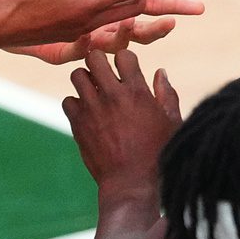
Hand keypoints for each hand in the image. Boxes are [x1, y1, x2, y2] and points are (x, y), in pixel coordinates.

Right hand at [0, 0, 194, 48]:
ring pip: (120, 24)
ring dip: (140, 11)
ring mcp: (78, 32)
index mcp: (92, 2)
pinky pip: (101, 29)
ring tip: (156, 7)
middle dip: (165, 3)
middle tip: (193, 4)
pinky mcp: (65, 36)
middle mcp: (90, 22)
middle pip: (137, 12)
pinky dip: (115, 19)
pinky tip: (109, 12)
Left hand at [62, 49, 181, 192]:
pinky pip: (68, 101)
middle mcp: (113, 96)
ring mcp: (93, 109)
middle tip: (104, 74)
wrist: (132, 184)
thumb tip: (160, 72)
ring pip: (77, 75)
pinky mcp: (79, 125)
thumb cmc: (158, 154)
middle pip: (94, 57)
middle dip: (100, 62)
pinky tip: (87, 113)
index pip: (123, 55)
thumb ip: (166, 94)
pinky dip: (75, 104)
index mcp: (137, 92)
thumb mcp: (172, 122)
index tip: (126, 70)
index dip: (124, 60)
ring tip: (94, 92)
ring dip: (85, 81)